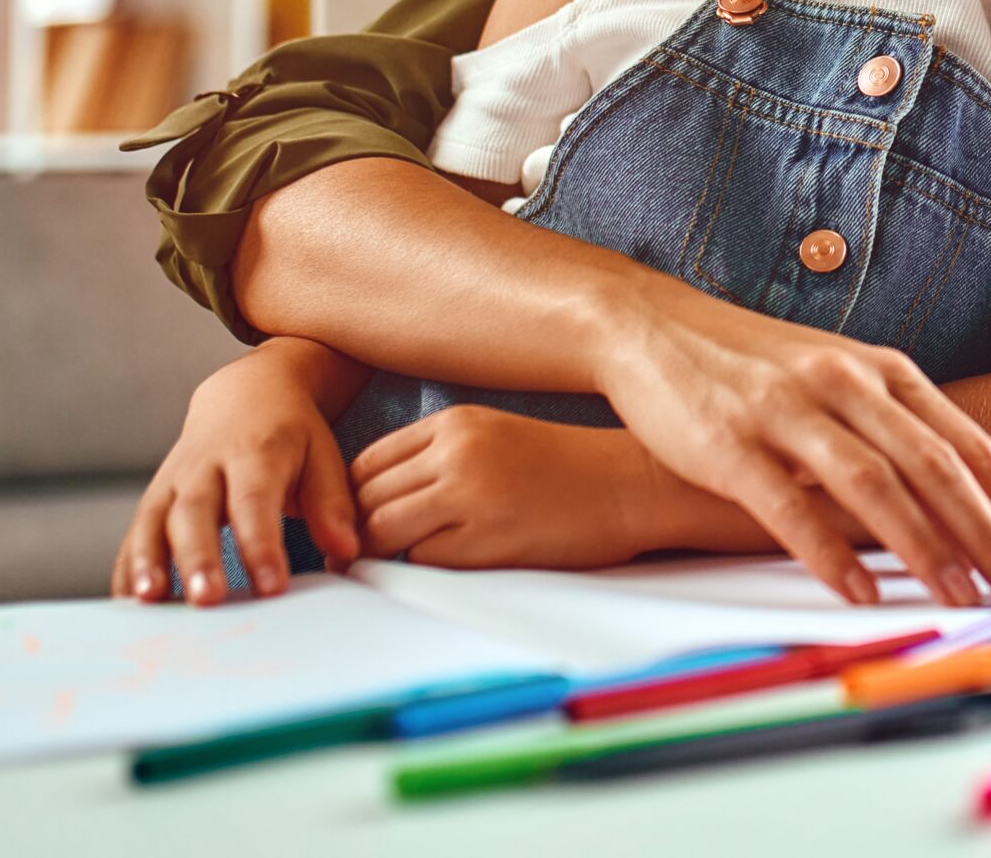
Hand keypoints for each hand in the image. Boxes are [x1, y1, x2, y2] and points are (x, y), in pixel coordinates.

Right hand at [113, 341, 360, 604]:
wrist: (245, 394)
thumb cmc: (290, 434)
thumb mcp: (322, 455)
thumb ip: (332, 504)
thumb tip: (346, 551)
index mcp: (255, 451)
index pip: (255, 501)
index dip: (261, 544)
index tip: (271, 586)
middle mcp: (206, 463)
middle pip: (196, 510)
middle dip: (199, 557)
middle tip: (207, 599)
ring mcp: (173, 479)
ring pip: (154, 519)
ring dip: (149, 561)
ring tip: (151, 601)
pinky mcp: (155, 496)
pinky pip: (135, 532)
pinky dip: (128, 567)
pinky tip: (128, 602)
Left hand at [350, 407, 666, 570]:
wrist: (633, 485)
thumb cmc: (568, 468)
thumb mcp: (495, 437)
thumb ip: (436, 459)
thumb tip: (373, 505)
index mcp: (455, 423)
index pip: (364, 463)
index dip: (357, 498)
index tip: (369, 520)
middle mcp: (455, 452)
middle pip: (365, 499)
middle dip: (365, 530)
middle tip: (379, 551)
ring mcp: (469, 495)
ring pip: (383, 531)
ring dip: (392, 550)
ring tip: (419, 556)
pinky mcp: (486, 540)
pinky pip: (423, 561)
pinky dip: (431, 567)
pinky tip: (467, 560)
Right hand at [593, 290, 990, 608]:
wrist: (651, 327)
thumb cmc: (751, 367)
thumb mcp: (837, 380)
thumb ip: (892, 430)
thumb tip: (958, 503)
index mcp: (881, 371)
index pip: (969, 445)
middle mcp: (846, 384)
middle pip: (936, 466)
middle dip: (990, 535)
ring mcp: (790, 410)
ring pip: (874, 483)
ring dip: (925, 546)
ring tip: (961, 596)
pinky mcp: (733, 442)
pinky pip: (790, 505)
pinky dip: (831, 551)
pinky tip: (861, 590)